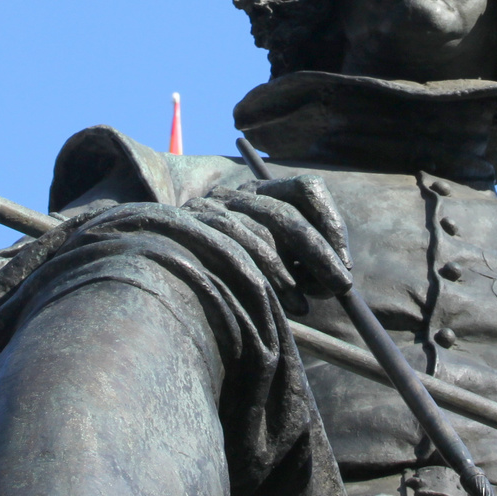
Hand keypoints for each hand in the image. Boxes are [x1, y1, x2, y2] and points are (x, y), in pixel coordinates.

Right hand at [181, 175, 353, 313]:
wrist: (152, 265)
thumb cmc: (221, 272)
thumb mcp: (263, 256)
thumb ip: (296, 259)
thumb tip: (341, 279)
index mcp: (257, 192)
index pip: (306, 189)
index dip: (331, 222)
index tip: (344, 259)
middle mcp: (234, 197)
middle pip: (285, 214)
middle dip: (319, 252)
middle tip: (342, 286)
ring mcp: (207, 215)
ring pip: (259, 237)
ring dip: (291, 275)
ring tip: (306, 305)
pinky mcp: (190, 237)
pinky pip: (234, 257)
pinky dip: (266, 284)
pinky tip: (286, 306)